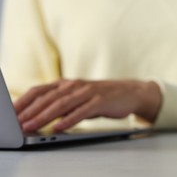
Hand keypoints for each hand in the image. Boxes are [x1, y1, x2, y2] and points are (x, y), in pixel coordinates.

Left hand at [14, 79, 160, 131]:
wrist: (129, 92)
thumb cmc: (101, 96)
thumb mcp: (78, 97)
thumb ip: (60, 104)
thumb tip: (37, 116)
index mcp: (67, 84)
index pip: (40, 90)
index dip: (24, 101)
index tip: (11, 114)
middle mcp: (75, 85)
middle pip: (48, 98)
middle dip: (31, 111)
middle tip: (18, 123)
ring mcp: (88, 92)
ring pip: (63, 104)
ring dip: (45, 116)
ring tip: (32, 126)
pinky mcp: (100, 101)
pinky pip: (82, 111)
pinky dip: (69, 119)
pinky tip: (59, 127)